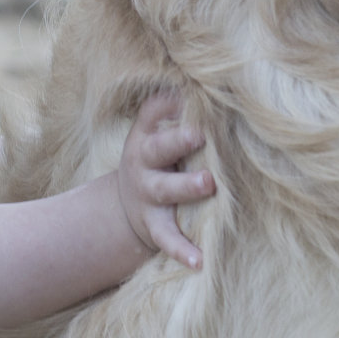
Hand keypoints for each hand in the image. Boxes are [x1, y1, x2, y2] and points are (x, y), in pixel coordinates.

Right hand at [115, 90, 215, 269]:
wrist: (125, 205)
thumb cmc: (157, 158)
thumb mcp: (156, 131)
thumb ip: (175, 108)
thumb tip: (213, 76)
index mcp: (147, 134)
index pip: (155, 112)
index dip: (171, 104)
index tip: (192, 94)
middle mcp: (145, 162)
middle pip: (158, 149)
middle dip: (178, 141)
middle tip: (201, 135)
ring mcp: (148, 194)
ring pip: (165, 189)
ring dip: (186, 186)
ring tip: (208, 184)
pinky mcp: (155, 226)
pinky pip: (168, 238)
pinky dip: (182, 250)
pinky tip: (199, 261)